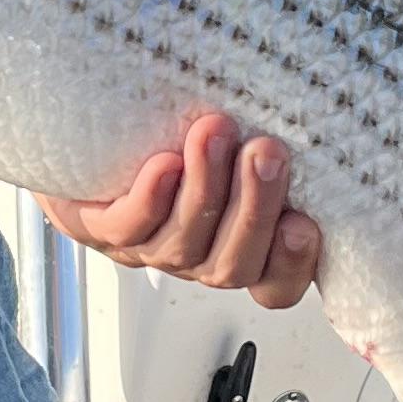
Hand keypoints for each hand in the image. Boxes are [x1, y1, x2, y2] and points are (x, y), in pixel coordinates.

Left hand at [42, 113, 321, 312]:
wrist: (90, 132)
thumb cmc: (180, 132)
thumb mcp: (242, 137)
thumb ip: (273, 144)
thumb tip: (312, 117)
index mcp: (239, 244)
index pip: (276, 284)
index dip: (292, 265)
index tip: (303, 222)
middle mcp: (197, 255)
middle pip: (234, 264)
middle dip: (254, 207)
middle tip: (265, 153)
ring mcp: (149, 248)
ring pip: (184, 246)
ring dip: (205, 190)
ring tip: (214, 134)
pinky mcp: (99, 229)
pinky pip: (129, 228)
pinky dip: (150, 198)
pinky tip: (164, 165)